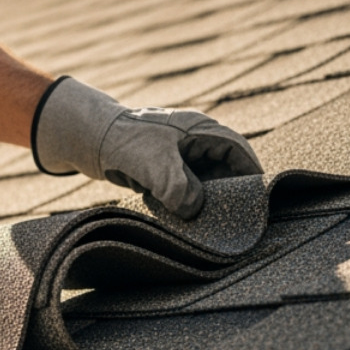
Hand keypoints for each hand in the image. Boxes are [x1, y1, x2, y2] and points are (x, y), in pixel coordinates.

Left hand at [32, 76, 262, 218]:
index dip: (252, 173)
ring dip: (208, 197)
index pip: (238, 150)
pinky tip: (188, 216)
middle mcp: (194, 138)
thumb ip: (178, 189)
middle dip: (230, 190)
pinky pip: (186, 183)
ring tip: (213, 221)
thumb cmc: (124, 142)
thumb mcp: (154, 166)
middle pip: (224, 166)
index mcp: (200, 129)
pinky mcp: (165, 164)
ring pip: (205, 177)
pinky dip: (189, 198)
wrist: (89, 137)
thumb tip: (196, 211)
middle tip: (236, 217)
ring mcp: (179, 151)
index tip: (261, 198)